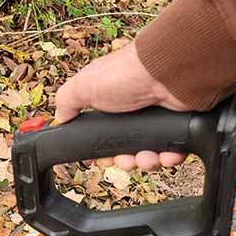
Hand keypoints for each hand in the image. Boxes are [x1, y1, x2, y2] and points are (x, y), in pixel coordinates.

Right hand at [54, 40, 190, 170]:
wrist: (165, 73)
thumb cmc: (126, 73)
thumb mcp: (83, 84)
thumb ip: (66, 101)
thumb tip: (59, 119)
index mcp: (109, 108)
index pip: (103, 140)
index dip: (102, 153)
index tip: (103, 158)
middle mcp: (131, 115)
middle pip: (125, 153)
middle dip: (125, 162)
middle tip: (127, 159)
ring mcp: (154, 122)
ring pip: (148, 156)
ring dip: (146, 162)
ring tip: (148, 156)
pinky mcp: (175, 128)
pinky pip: (171, 153)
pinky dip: (168, 158)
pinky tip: (165, 155)